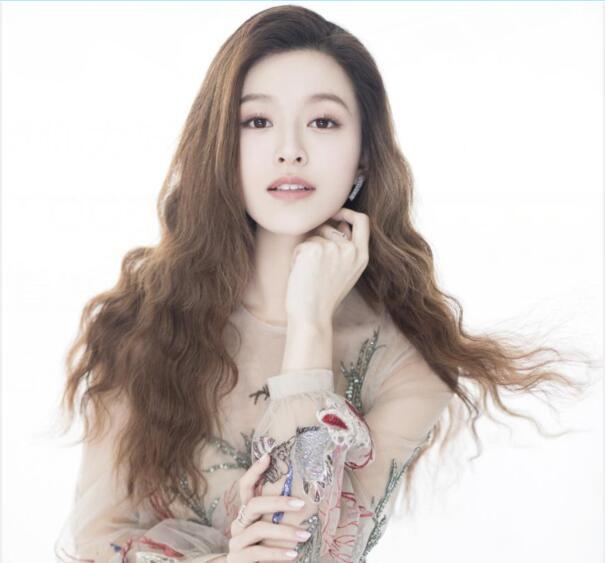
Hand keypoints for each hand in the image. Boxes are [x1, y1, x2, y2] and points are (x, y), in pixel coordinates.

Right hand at [227, 454, 311, 561]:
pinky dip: (277, 553)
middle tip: (301, 504)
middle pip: (253, 504)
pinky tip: (293, 555)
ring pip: (258, 529)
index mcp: (247, 512)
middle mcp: (238, 523)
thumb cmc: (265, 547)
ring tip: (305, 535)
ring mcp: (236, 541)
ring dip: (285, 532)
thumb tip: (305, 495)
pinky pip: (257, 553)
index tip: (268, 456)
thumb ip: (280, 515)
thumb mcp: (273, 529)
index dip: (254, 471)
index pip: (246, 486)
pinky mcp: (238, 559)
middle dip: (278, 502)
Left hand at [285, 208, 369, 325]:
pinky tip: (302, 273)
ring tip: (309, 272)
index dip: (348, 212)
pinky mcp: (315, 249)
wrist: (312, 316)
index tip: (335, 212)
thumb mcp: (346, 272)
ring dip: (307, 250)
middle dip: (318, 238)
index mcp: (361, 256)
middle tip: (313, 264)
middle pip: (331, 227)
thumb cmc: (324, 297)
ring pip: (315, 235)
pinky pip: (302, 244)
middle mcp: (350, 250)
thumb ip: (346, 248)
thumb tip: (338, 222)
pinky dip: (297, 256)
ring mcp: (333, 248)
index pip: (362, 221)